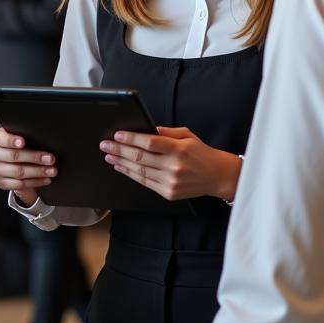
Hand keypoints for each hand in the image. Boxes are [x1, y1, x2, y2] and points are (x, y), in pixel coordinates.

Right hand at [0, 126, 56, 206]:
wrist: (14, 162)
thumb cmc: (21, 146)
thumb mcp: (22, 137)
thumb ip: (27, 136)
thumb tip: (44, 140)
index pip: (3, 138)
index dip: (12, 140)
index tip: (23, 142)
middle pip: (14, 156)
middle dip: (34, 157)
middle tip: (50, 159)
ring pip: (18, 172)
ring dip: (38, 172)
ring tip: (52, 171)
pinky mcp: (0, 182)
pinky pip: (19, 184)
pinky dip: (35, 182)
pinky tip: (45, 179)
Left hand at [99, 126, 242, 201]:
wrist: (217, 176)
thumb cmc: (201, 153)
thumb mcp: (187, 135)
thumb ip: (166, 132)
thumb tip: (145, 129)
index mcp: (179, 149)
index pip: (149, 143)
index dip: (131, 138)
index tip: (117, 135)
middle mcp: (174, 166)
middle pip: (140, 157)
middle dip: (119, 150)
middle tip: (105, 145)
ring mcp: (171, 181)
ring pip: (140, 171)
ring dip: (121, 163)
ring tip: (109, 156)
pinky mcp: (169, 193)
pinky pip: (145, 183)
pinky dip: (131, 174)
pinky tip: (121, 167)